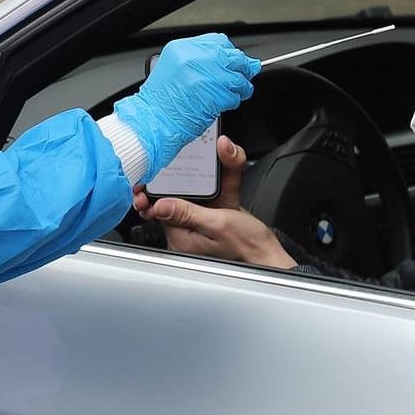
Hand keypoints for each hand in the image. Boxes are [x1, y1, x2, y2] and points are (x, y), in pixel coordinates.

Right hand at [111, 33, 259, 177]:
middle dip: (241, 68)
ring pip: (238, 77)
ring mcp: (206, 76)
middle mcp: (195, 58)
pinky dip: (233, 101)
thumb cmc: (161, 101)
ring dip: (240, 87)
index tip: (232, 61)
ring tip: (232, 93)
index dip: (229, 53)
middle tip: (241, 76)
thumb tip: (228, 57)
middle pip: (233, 57)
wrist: (152, 122)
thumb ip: (199, 60)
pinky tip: (223, 104)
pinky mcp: (215, 95)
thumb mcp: (174, 68)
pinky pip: (235, 95)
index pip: (219, 41)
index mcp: (183, 48)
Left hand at [132, 137, 294, 269]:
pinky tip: (205, 173)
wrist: (266, 251)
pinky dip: (199, 184)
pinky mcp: (205, 219)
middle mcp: (184, 235)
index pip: (157, 210)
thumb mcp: (217, 223)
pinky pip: (195, 198)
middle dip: (168, 183)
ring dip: (184, 181)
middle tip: (168, 163)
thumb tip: (159, 205)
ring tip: (188, 164)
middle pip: (167, 202)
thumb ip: (188, 213)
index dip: (153, 193)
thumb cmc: (247, 244)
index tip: (149, 177)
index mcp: (181, 239)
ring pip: (182, 197)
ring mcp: (194, 227)